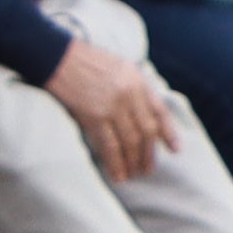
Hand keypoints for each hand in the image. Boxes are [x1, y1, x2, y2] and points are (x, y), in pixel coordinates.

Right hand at [47, 34, 179, 180]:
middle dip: (149, 153)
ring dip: (133, 161)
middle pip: (147, 130)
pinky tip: (118, 174)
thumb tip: (142, 111)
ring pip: (130, 141)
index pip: (160, 112)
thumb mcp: (120, 67)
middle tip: (148, 169)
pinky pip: (109, 145)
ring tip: (134, 175)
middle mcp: (131, 95)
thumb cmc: (84, 61)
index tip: (175, 149)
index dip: (169, 132)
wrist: (57, 57)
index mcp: (138, 81)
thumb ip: (134, 87)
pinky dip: (115, 162)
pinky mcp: (94, 117)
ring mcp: (113, 107)